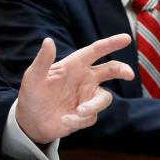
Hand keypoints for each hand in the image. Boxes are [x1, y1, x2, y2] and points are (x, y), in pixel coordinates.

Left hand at [15, 34, 133, 142]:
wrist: (31, 121)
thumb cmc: (32, 94)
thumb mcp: (34, 77)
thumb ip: (43, 60)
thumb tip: (48, 40)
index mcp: (75, 65)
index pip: (95, 51)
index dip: (111, 44)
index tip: (126, 38)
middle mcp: (85, 79)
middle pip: (110, 70)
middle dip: (122, 70)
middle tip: (129, 74)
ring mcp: (87, 97)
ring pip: (104, 98)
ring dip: (94, 105)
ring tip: (79, 112)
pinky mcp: (86, 114)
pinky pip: (91, 116)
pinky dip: (79, 120)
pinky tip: (64, 120)